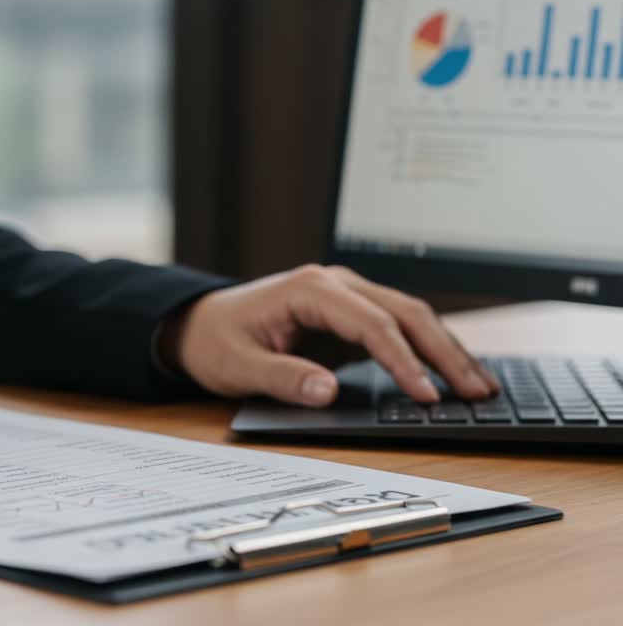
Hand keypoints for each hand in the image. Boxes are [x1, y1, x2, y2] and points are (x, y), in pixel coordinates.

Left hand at [162, 265, 499, 406]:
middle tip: (477, 391)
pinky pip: (399, 324)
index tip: (425, 394)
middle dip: (443, 352)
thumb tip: (325, 392)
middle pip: (405, 312)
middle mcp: (334, 283)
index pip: (371, 324)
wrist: (198, 324)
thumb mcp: (237, 366)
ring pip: (410, 314)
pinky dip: (428, 346)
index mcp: (309, 289)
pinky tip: (451, 371)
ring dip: (445, 348)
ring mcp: (346, 293)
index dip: (402, 361)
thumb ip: (280, 379)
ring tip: (480, 384)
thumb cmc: (215, 341)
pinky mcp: (351, 310)